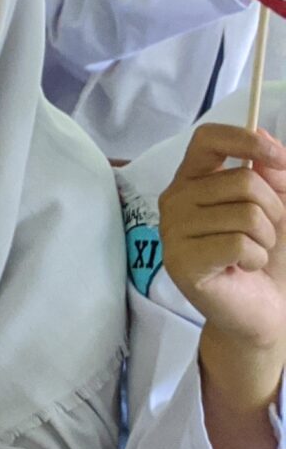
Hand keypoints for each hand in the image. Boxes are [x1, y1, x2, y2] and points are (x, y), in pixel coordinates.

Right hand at [161, 124, 285, 353]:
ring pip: (244, 214)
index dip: (245, 140)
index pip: (208, 139)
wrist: (265, 310)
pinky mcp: (181, 260)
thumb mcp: (281, 208)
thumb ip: (276, 175)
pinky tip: (243, 268)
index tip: (279, 158)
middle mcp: (176, 198)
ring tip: (253, 254)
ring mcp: (172, 229)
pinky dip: (256, 258)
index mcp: (194, 179)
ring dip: (266, 239)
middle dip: (274, 210)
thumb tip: (267, 143)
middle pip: (242, 180)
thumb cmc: (270, 255)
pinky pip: (237, 244)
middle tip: (266, 235)